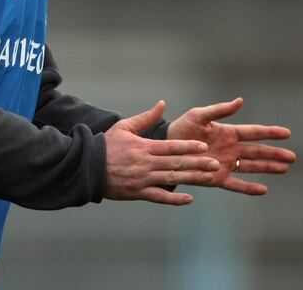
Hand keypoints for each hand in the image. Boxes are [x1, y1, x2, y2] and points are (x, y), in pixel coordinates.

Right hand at [104, 100, 220, 205]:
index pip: (171, 146)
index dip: (189, 146)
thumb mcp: (125, 127)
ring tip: (209, 178)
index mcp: (144, 147)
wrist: (87, 167)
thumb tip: (162, 104)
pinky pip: (159, 196)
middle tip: (215, 164)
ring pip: (171, 178)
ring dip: (192, 178)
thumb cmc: (106, 145)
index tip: (204, 147)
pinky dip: (174, 199)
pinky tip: (189, 199)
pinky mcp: (138, 193)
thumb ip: (146, 118)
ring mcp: (142, 179)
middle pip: (176, 162)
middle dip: (197, 163)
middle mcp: (146, 163)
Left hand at [167, 97, 294, 195]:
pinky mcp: (216, 178)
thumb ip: (220, 110)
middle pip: (257, 151)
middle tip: (292, 157)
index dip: (270, 133)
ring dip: (268, 168)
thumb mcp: (199, 116)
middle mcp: (230, 149)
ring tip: (284, 169)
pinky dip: (249, 188)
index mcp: (228, 132)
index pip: (254, 132)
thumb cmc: (181, 128)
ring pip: (251, 166)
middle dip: (275, 154)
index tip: (287, 133)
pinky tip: (264, 189)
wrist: (165, 147)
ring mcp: (225, 164)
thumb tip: (240, 101)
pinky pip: (235, 184)